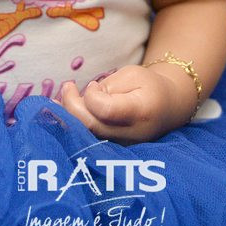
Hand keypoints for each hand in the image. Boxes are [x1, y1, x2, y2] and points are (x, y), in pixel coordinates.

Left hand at [57, 63, 197, 143]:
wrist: (168, 108)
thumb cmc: (149, 87)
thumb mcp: (132, 75)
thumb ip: (107, 87)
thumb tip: (84, 101)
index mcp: (140, 112)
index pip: (105, 110)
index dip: (92, 96)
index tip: (94, 84)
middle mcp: (130, 134)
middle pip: (91, 126)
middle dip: (71, 105)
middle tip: (68, 86)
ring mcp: (121, 146)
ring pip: (86, 135)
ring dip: (67, 117)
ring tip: (58, 99)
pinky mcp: (113, 150)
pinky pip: (89, 139)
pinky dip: (73, 125)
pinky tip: (63, 112)